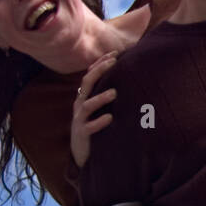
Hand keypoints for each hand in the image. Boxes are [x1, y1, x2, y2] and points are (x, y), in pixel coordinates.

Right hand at [71, 52, 117, 167]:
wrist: (80, 152)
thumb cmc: (92, 128)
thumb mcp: (97, 110)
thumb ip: (105, 96)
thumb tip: (126, 82)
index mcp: (84, 97)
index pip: (90, 74)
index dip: (100, 63)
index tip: (115, 53)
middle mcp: (80, 105)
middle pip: (87, 83)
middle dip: (99, 71)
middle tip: (114, 63)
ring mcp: (79, 119)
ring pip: (87, 105)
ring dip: (100, 98)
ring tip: (114, 93)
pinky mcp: (82, 134)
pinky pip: (89, 127)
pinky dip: (99, 122)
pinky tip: (110, 118)